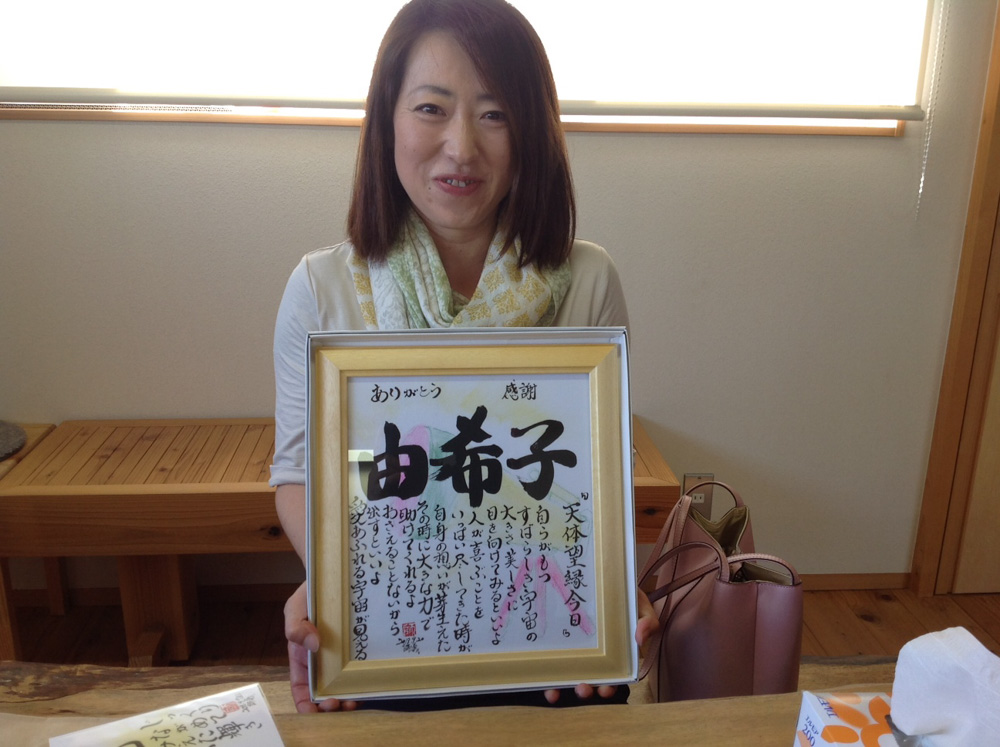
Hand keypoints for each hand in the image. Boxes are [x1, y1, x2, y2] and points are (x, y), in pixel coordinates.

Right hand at [284, 581, 358, 712]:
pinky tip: (371, 681)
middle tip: (343, 705)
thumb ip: (295, 628)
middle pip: (326, 693)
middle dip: (333, 705)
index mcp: (302, 659)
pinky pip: (361, 668)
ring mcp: (342, 657)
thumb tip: (313, 645)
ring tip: (357, 698)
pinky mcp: (358, 649)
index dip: (307, 704)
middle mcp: (322, 663)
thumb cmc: (309, 595)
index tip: (317, 710)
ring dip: (350, 697)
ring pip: (345, 685)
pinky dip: (365, 680)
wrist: (333, 578)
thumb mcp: (294, 609)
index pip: (301, 689)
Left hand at [542, 588, 659, 704]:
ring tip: (555, 692)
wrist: (604, 578)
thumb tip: (640, 639)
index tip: (606, 689)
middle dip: (586, 690)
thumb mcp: (640, 607)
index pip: (613, 677)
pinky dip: (546, 675)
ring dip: (562, 687)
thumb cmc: (624, 596)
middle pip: (590, 680)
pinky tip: (542, 681)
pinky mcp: (558, 642)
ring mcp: (575, 650)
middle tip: (583, 689)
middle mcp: (594, 656)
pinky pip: (551, 660)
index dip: (609, 687)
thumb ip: (648, 621)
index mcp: (616, 654)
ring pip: (568, 675)